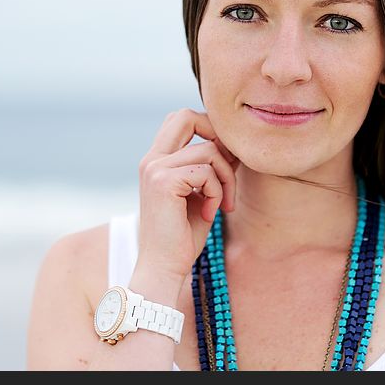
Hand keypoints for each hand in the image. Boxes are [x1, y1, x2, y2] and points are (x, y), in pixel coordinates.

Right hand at [136, 108, 240, 280]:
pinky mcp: (163, 182)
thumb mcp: (200, 195)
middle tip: (230, 165)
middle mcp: (151, 159)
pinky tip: (211, 213)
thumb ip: (210, 168)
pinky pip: (206, 172)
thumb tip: (233, 145)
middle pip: (186, 116)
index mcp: (156, 160)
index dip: (209, 129)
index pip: (181, 120)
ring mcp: (155, 169)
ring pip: (208, 150)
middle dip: (217, 136)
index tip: (226, 161)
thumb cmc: (183, 237)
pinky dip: (217, 192)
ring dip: (226, 178)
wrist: (164, 268)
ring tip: (223, 204)